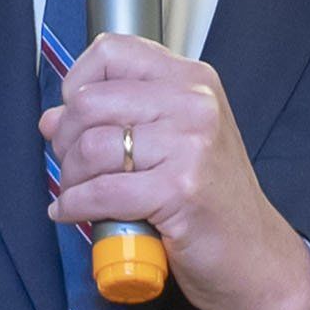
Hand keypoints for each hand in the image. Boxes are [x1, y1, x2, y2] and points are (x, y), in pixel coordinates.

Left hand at [46, 37, 309, 309]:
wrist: (256, 257)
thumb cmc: (212, 201)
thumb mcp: (175, 142)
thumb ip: (122, 119)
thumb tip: (52, 118)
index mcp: (193, 81)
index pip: (112, 52)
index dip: (77, 84)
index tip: (73, 115)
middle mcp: (194, 104)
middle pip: (91, 102)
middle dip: (65, 139)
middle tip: (71, 165)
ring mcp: (190, 146)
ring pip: (92, 146)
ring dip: (69, 177)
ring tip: (74, 193)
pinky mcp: (180, 190)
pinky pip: (102, 191)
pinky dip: (74, 205)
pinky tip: (69, 212)